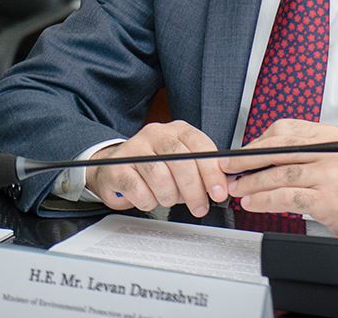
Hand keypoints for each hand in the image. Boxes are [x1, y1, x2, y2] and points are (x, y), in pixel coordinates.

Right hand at [85, 120, 228, 217]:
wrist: (115, 168)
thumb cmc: (156, 168)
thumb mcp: (183, 164)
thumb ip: (202, 171)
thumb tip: (222, 186)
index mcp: (176, 130)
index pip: (199, 144)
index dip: (211, 170)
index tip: (219, 192)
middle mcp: (155, 134)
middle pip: (180, 159)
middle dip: (193, 189)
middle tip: (200, 207)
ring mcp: (134, 149)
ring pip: (160, 176)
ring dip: (168, 196)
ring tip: (167, 199)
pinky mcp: (117, 167)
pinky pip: (139, 190)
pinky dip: (148, 201)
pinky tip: (149, 198)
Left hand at [222, 119, 337, 241]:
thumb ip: (308, 150)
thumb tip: (265, 154)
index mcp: (330, 136)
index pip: (285, 130)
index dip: (257, 142)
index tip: (241, 152)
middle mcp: (330, 152)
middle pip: (278, 149)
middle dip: (247, 159)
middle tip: (228, 166)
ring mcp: (330, 176)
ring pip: (280, 174)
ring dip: (252, 182)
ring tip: (236, 189)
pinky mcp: (328, 200)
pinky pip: (288, 198)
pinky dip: (265, 200)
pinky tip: (253, 203)